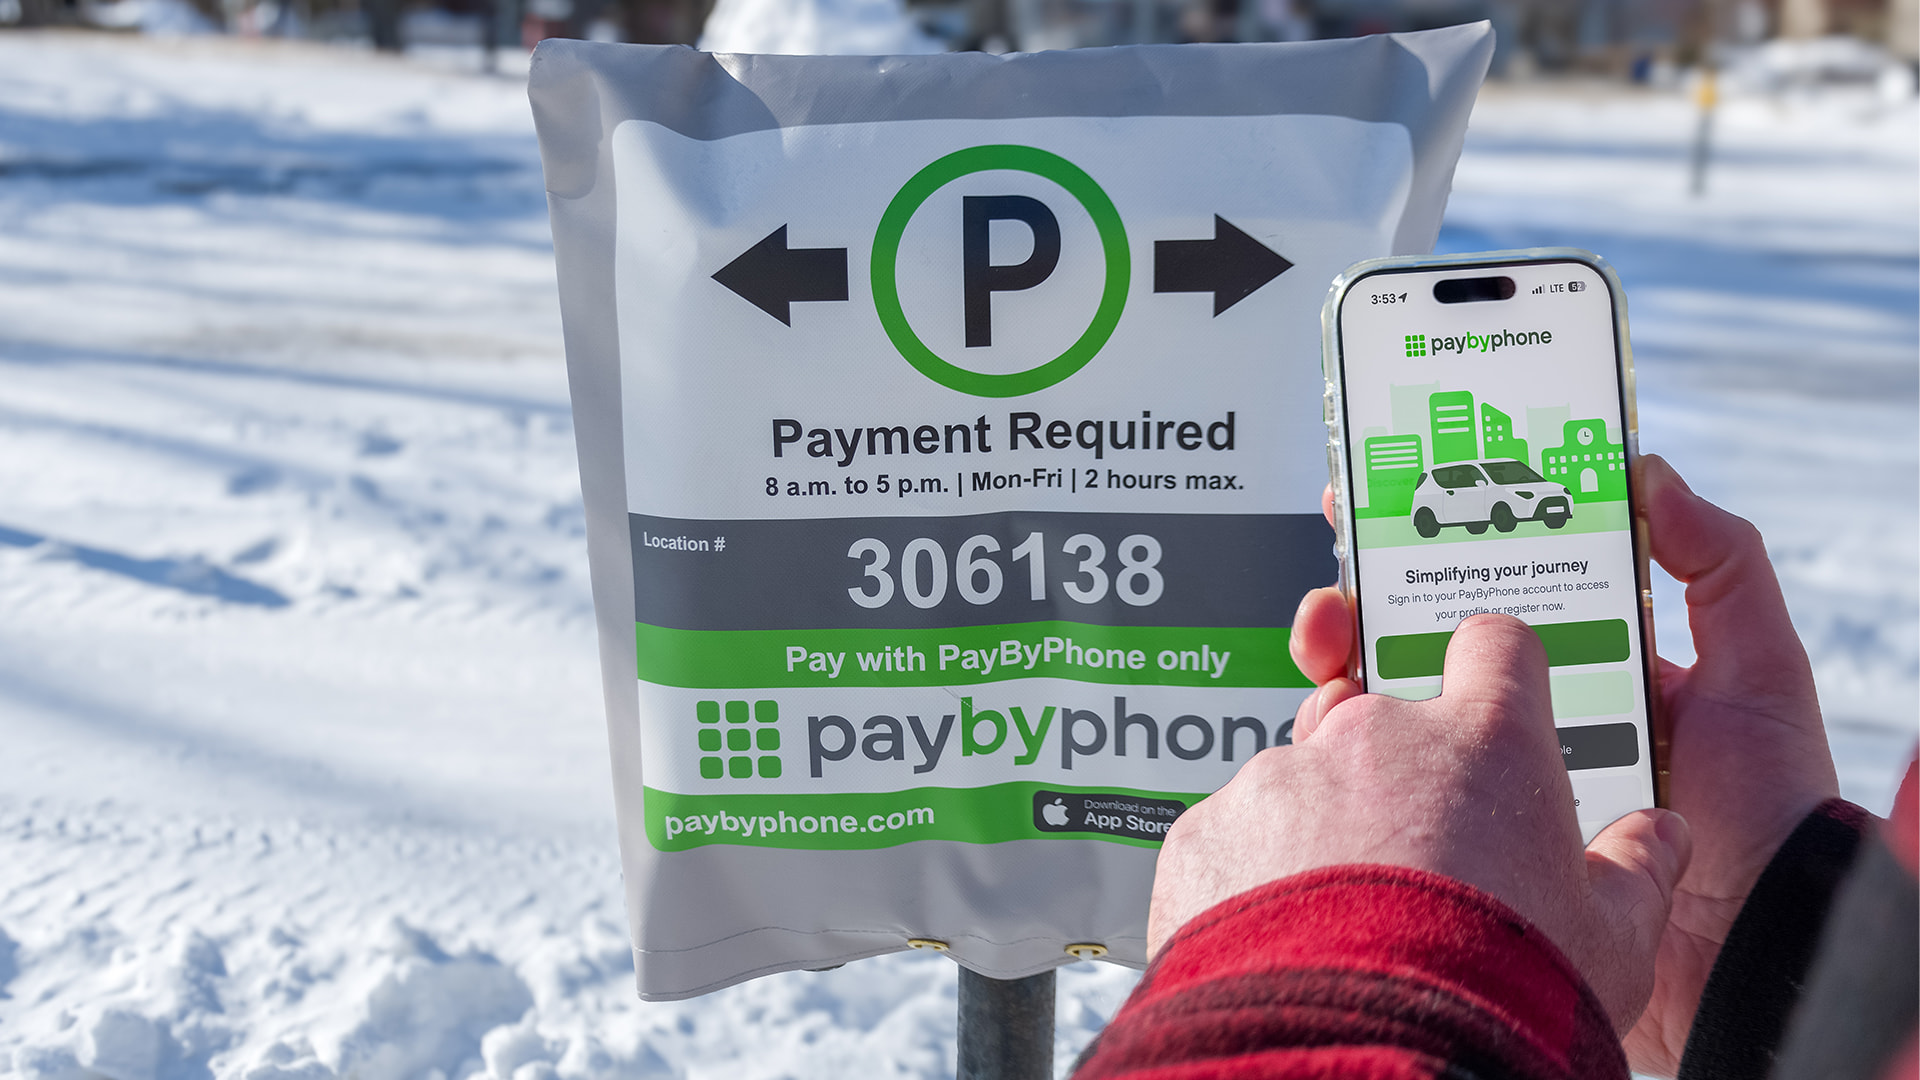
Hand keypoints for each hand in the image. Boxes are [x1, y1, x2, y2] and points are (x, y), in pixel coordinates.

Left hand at [1149, 614, 1691, 1032]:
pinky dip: (1252, 872)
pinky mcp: (1207, 829)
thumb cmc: (1499, 994)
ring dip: (1321, 826)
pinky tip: (1283, 935)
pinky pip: (1235, 833)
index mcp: (1485, 740)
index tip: (1495, 710)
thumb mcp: (1611, 942)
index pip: (1495, 648)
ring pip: (1304, 778)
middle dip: (1399, 772)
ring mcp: (1281, 777)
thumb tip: (1661, 839)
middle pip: (1385, 717)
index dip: (1496, 678)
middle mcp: (1375, 735)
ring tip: (1347, 915)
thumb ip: (1636, 871)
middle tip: (1420, 856)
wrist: (1366, 1056)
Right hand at [1291, 459, 1837, 1071]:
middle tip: (1337, 587)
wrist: (1748, 945)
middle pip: (1417, 643)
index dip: (1433, 546)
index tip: (1383, 503)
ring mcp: (1489, 783)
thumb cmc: (1765, 806)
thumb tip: (1647, 472)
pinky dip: (1346, 757)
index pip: (1495, 588)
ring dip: (1339, 669)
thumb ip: (1721, 562)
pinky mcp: (1467, 841)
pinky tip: (1331, 725)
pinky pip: (1393, 793)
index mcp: (1587, 666)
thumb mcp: (1758, 667)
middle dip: (1360, 605)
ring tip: (1326, 650)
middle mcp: (1525, 721)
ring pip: (1388, 712)